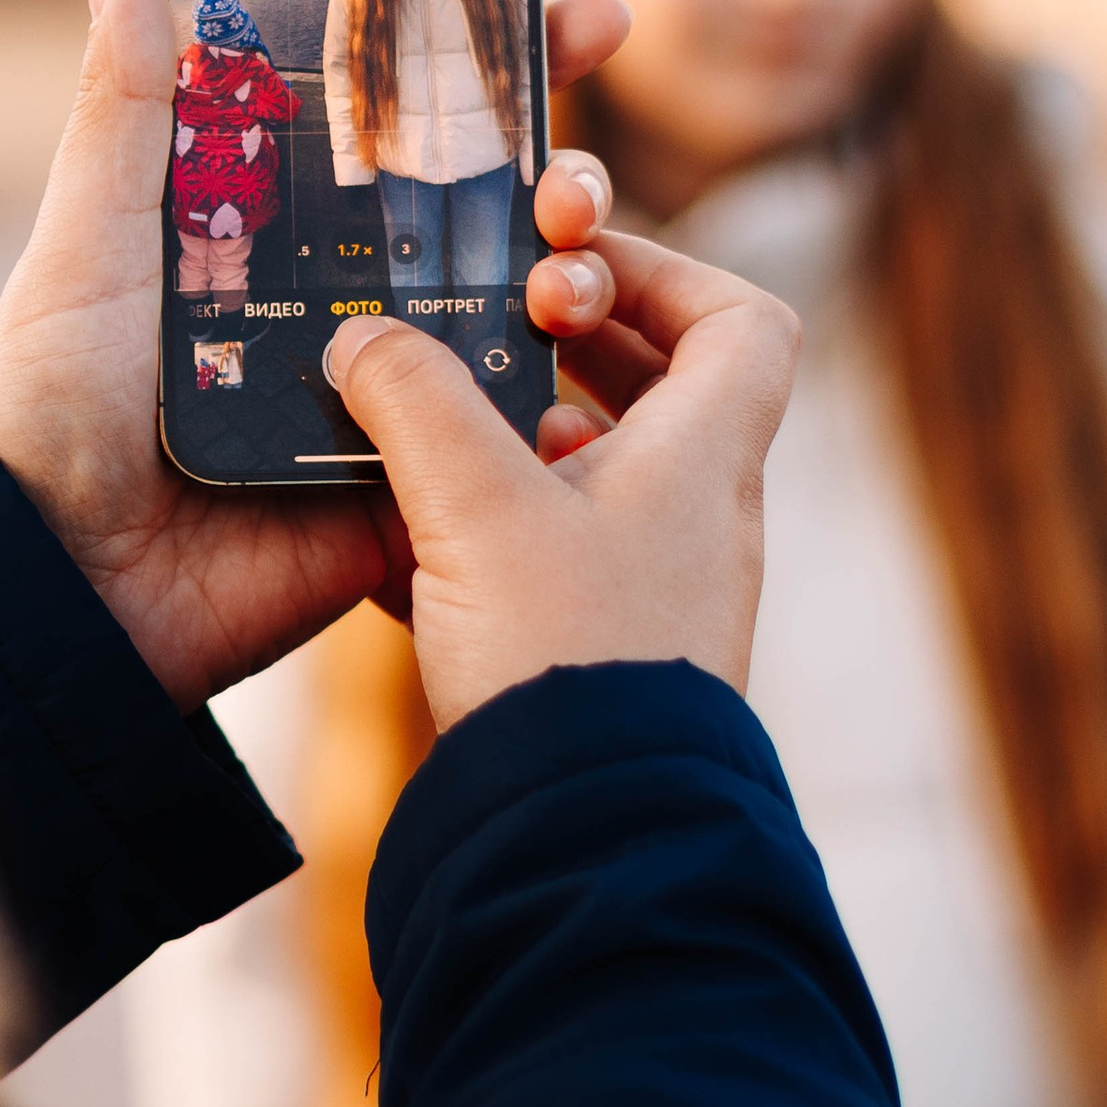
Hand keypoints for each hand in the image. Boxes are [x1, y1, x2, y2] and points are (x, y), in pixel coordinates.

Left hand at [0, 0, 633, 716]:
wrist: (68, 584)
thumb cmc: (52, 408)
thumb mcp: (89, 244)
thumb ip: (129, 112)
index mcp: (281, 221)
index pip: (406, 120)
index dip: (499, 64)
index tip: (581, 11)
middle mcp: (350, 296)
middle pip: (491, 209)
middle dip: (567, 173)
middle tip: (575, 178)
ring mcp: (395, 389)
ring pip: (520, 312)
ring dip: (575, 272)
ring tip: (570, 258)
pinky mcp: (416, 481)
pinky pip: (507, 435)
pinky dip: (557, 396)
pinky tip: (581, 357)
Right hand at [321, 233, 798, 726]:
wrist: (587, 832)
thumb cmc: (563, 656)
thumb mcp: (475, 506)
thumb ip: (414, 402)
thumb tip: (364, 336)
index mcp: (703, 457)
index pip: (742, 322)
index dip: (664, 273)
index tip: (568, 273)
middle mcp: (700, 516)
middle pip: (665, 387)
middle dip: (567, 346)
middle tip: (485, 332)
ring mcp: (662, 586)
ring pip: (608, 470)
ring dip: (525, 434)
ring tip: (440, 431)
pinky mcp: (612, 647)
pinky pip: (569, 550)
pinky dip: (505, 522)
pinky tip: (421, 539)